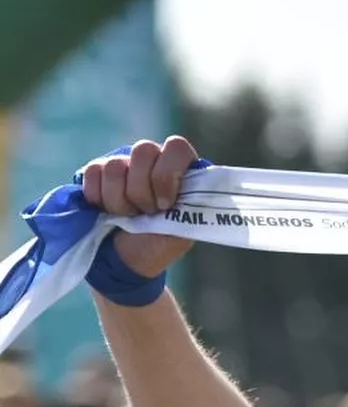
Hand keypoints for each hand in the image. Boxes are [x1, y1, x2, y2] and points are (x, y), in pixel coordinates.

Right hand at [80, 136, 200, 278]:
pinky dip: (99, 197)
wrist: (129, 260)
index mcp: (180, 171)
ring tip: (129, 216)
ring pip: (115, 165)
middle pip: (143, 150)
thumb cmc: (161, 244)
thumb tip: (194, 188)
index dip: (167, 173)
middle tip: (147, 213)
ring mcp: (125, 163)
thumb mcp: (183, 230)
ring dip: (120, 201)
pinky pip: (94, 172)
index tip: (165, 204)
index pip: (176, 147)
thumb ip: (190, 206)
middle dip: (142, 191)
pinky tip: (107, 210)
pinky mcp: (98, 171)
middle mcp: (153, 160)